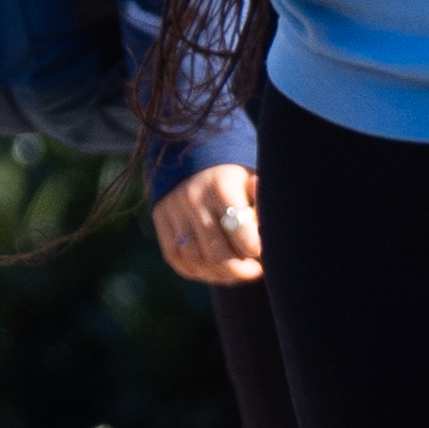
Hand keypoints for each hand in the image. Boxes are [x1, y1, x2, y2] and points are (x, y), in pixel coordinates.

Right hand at [147, 164, 264, 285]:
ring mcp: (174, 210)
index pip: (243, 236)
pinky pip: (176, 257)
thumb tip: (267, 229)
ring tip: (236, 274)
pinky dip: (196, 271)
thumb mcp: (251, 178)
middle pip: (218, 253)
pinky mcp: (161, 219)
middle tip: (254, 271)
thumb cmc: (233, 174)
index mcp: (221, 187)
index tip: (264, 253)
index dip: (256, 251)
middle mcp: (194, 199)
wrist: (191, 153)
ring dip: (219, 274)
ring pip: (196, 259)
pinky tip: (213, 271)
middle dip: (240, 270)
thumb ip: (261, 201)